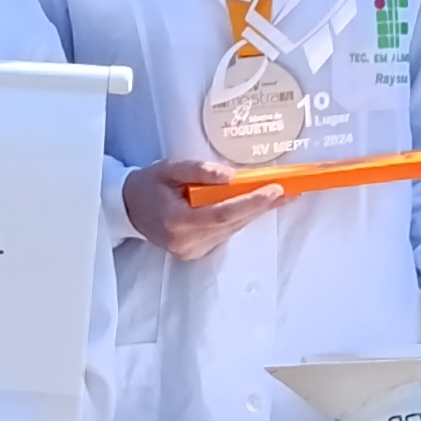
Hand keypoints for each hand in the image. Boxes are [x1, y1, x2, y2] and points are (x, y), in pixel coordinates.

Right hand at [123, 159, 280, 261]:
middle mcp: (187, 241)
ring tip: (282, 195)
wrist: (128, 209)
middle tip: (292, 190)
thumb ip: (199, 170)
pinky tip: (257, 204)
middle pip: (233, 223)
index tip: (275, 191)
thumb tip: (231, 177)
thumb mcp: (169, 168)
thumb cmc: (149, 185)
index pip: (222, 213)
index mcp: (178, 221)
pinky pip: (225, 232)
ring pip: (232, 228)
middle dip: (263, 206)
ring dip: (256, 211)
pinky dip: (241, 217)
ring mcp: (192, 250)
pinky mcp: (196, 252)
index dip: (251, 203)